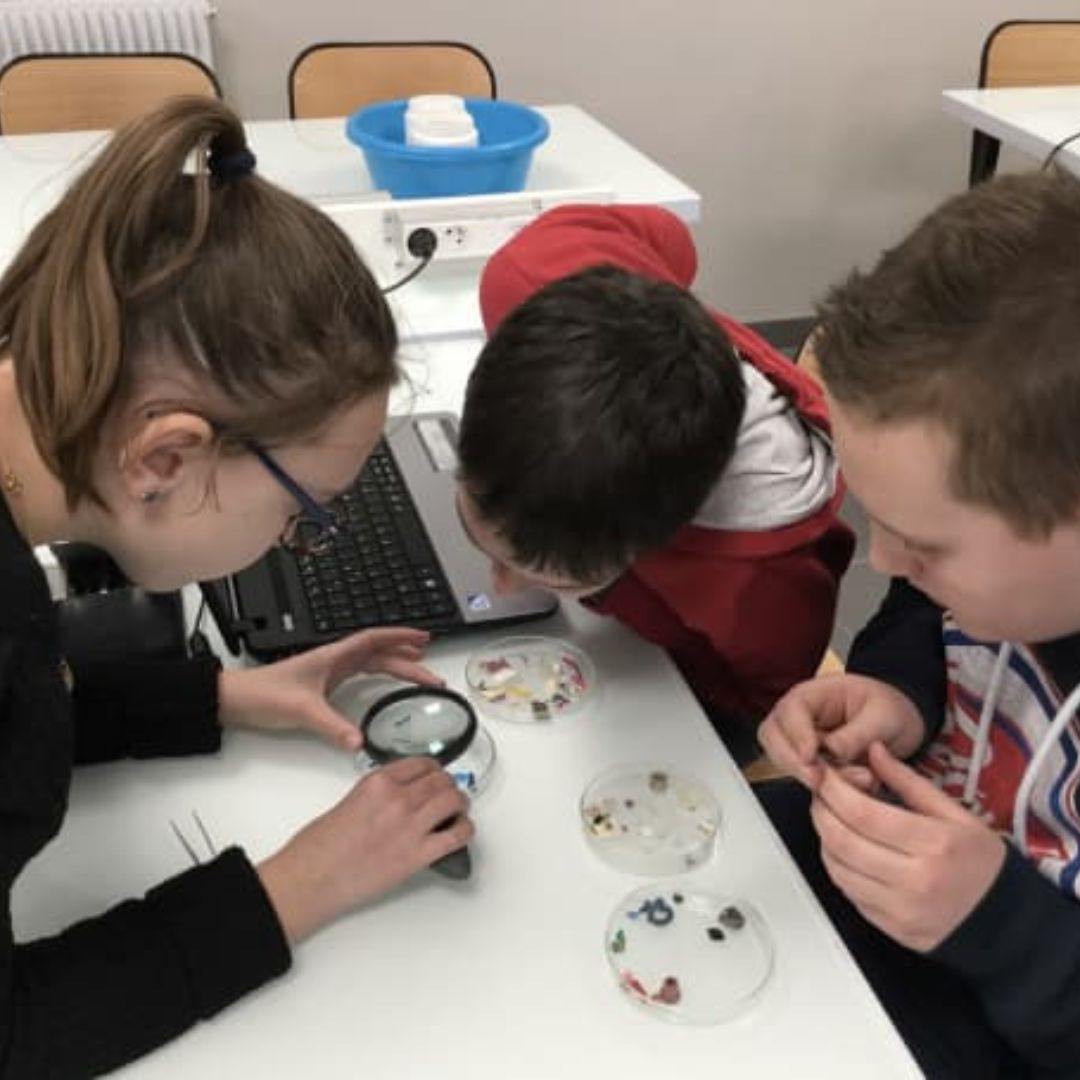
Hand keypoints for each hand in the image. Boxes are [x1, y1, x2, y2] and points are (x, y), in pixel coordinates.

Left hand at [218, 627, 442, 750]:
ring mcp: (330, 671)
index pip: (374, 639)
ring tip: (418, 668)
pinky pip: (360, 673)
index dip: (400, 636)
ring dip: (395, 664)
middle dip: (407, 658)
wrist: (238, 700)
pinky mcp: (325, 683)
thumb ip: (333, 726)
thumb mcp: (302, 710)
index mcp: (333, 657)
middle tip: (431, 670)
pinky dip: (378, 674)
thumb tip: (359, 741)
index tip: (423, 638)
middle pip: (379, 653)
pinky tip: (384, 682)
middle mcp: (334, 660)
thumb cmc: (264, 694)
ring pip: (371, 662)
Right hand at [258, 757, 472, 942]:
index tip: (437, 776)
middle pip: (441, 781)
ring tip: (457, 811)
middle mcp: (397, 798)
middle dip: (449, 786)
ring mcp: (410, 826)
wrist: (310, 879)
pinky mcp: (417, 855)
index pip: (421, 764)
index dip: (435, 770)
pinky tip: (461, 832)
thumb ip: (377, 795)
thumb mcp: (348, 802)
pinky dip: (465, 830)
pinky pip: (456, 835)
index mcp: (378, 782)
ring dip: (460, 805)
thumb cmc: (317, 848)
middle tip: (449, 794)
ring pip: (454, 801)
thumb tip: (396, 800)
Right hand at [758, 673, 924, 787]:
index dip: (796, 733)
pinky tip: (854, 784)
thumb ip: (858, 734)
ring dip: (811, 776)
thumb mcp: (883, 717)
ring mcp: (800, 742)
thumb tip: (833, 750)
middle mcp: (799, 718)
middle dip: (792, 761)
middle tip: (817, 779)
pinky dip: (825, 788)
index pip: (790, 710)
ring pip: (783, 761)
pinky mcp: (809, 765)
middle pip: (772, 737)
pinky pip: (804, 779)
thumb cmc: (889, 712)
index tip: (810, 755)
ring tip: (853, 778)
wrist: (900, 730)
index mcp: (813, 694)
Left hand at [811, 742, 1006, 951]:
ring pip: (836, 869)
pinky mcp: (891, 929)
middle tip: (821, 794)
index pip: (862, 813)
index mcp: (934, 844)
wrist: (1006, 921)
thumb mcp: (955, 813)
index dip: (833, 790)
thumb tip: (874, 751)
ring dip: (824, 839)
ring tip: (832, 820)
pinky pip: (848, 893)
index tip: (826, 775)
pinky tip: (846, 851)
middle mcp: (914, 880)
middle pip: (841, 840)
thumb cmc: (982, 863)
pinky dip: (837, 867)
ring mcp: (900, 909)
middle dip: (821, 810)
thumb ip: (908, 781)